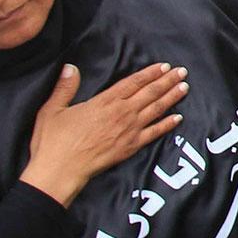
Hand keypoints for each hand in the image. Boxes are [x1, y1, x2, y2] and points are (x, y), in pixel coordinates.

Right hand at [20, 62, 188, 206]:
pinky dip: (167, 124)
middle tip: (182, 72)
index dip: (149, 73)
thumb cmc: (54, 141)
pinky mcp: (131, 147)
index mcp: (104, 101)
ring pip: (156, 109)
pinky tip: (178, 118)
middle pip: (150, 93)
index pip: (132, 82)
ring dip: (171, 97)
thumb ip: (64, 87)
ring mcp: (129, 130)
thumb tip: (70, 67)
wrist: (60, 170)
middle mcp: (121, 113)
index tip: (163, 66)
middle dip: (167, 81)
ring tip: (184, 87)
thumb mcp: (52, 109)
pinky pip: (154, 133)